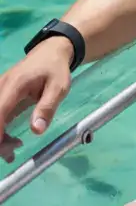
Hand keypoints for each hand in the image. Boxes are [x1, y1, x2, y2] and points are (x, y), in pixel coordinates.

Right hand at [0, 38, 72, 163]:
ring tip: (12, 152)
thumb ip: (47, 107)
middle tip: (11, 153)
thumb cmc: (55, 69)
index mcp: (15, 85)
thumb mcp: (59, 87)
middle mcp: (1, 87)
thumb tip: (36, 130)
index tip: (0, 148)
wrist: (50, 52)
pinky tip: (8, 143)